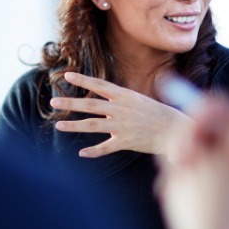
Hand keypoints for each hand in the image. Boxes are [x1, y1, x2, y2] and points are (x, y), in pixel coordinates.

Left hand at [49, 71, 188, 157]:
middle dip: (70, 103)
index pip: (99, 85)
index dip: (82, 80)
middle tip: (53, 102)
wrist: (175, 130)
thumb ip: (120, 99)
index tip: (66, 75)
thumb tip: (105, 97)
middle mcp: (121, 109)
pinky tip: (81, 152)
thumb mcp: (139, 99)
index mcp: (125, 96)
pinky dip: (93, 151)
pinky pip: (105, 147)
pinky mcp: (126, 141)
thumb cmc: (157, 114)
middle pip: (90, 105)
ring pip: (92, 126)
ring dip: (73, 126)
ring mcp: (122, 126)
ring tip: (58, 126)